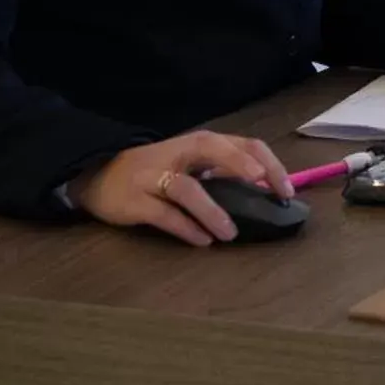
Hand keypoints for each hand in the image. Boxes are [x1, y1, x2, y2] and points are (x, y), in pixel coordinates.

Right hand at [67, 131, 292, 246]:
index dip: (269, 164)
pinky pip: (164, 215)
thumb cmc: (156, 170)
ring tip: (230, 233)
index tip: (286, 191)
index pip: (242, 143)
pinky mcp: (134, 200)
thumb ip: (222, 172)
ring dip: (212, 211)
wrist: (97, 175)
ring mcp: (154, 176)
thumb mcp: (191, 164)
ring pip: (187, 188)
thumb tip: (263, 189)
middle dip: (244, 167)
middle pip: (214, 149)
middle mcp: (178, 153)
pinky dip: (186, 228)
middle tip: (268, 192)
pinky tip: (202, 241)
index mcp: (199, 143)